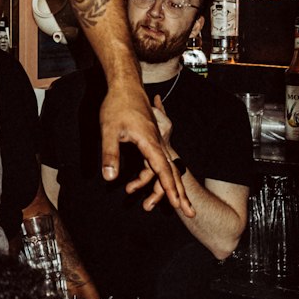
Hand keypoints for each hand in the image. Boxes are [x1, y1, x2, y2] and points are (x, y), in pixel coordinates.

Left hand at [99, 83, 193, 216]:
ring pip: (167, 168)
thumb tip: (109, 178)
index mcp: (150, 142)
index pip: (163, 170)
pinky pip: (159, 162)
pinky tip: (156, 186)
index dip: (169, 189)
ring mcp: (154, 142)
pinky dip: (160, 177)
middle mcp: (156, 144)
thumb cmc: (117, 105)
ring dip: (171, 187)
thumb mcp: (109, 130)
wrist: (125, 85)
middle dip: (180, 194)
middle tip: (190, 213)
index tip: (178, 205)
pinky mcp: (150, 140)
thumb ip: (110, 154)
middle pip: (172, 172)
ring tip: (175, 205)